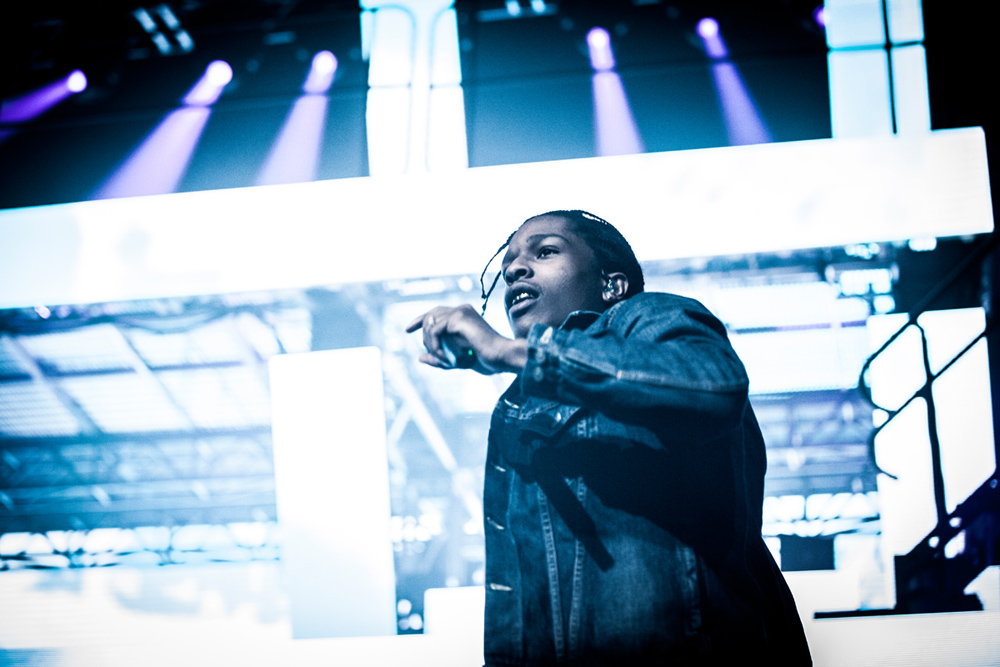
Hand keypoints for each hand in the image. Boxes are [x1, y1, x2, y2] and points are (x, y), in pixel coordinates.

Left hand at [406, 304, 526, 374]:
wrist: (501, 358)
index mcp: (463, 316)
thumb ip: (439, 358)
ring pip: (430, 323)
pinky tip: (446, 359)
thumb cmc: (486, 360)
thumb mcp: (457, 361)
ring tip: (446, 360)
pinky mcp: (458, 318)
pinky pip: (434, 331)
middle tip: (433, 353)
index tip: (407, 329)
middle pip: (430, 316)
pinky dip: (435, 347)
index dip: (419, 320)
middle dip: (423, 333)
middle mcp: (461, 310)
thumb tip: (419, 357)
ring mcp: (460, 311)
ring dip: (432, 344)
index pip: (435, 312)